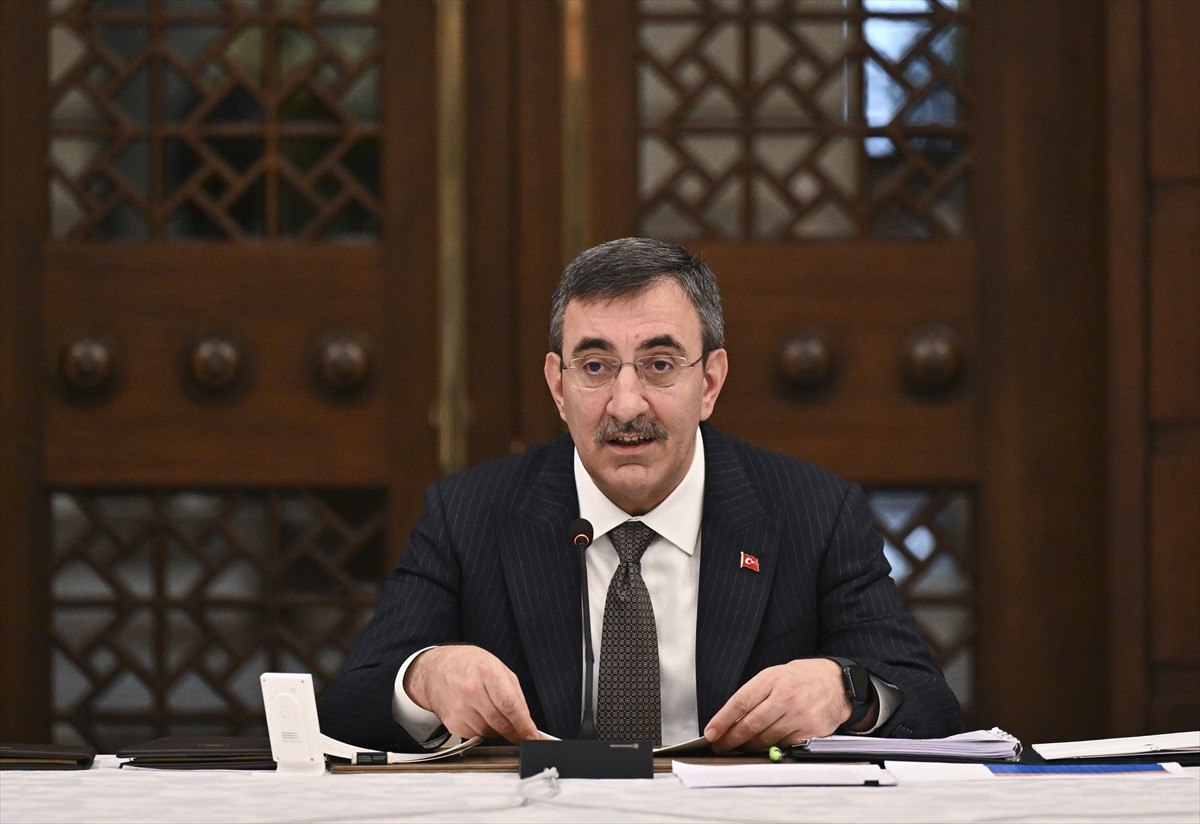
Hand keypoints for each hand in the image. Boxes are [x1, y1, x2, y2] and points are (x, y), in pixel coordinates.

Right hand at [403, 645, 538, 744]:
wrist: (436, 670)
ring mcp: (459, 708)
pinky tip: (479, 715)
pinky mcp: (452, 722)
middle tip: (522, 734)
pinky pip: (476, 735)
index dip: (524, 724)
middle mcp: (471, 690)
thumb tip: (526, 720)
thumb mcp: (498, 667)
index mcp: (486, 672)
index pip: (510, 705)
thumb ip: (515, 694)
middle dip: (514, 732)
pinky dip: (483, 730)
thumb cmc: (469, 666)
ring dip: (498, 729)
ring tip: (493, 712)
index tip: (532, 736)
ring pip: (489, 732)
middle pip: (501, 722)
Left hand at [703, 658, 851, 752]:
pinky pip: (783, 745)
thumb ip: (754, 695)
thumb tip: (730, 719)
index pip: (740, 703)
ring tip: (740, 747)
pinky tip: (765, 745)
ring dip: (749, 746)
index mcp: (771, 679)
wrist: (837, 683)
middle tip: (720, 746)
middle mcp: (785, 696)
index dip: (722, 720)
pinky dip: (771, 747)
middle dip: (731, 739)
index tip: (711, 733)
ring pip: (765, 738)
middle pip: (750, 724)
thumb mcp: (775, 676)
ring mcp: (798, 714)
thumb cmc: (801, 679)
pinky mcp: (810, 730)